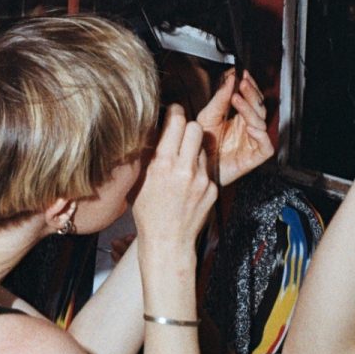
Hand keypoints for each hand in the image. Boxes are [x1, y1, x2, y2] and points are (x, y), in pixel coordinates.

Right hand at [132, 105, 217, 255]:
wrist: (168, 243)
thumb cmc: (149, 215)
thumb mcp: (141, 182)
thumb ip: (151, 156)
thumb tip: (155, 132)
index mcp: (164, 165)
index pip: (176, 122)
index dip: (175, 112)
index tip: (173, 111)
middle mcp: (185, 169)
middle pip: (195, 127)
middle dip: (187, 127)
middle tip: (180, 134)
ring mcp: (202, 179)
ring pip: (202, 148)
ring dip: (193, 150)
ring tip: (182, 165)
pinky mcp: (213, 189)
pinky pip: (207, 169)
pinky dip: (199, 171)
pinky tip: (189, 184)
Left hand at [197, 69, 273, 185]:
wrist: (196, 170)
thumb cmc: (202, 146)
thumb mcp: (208, 117)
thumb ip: (219, 98)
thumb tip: (229, 79)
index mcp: (239, 117)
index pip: (251, 98)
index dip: (250, 86)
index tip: (242, 74)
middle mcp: (248, 128)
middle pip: (259, 107)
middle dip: (251, 94)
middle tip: (242, 84)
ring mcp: (252, 142)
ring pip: (261, 122)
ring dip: (251, 110)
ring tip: (237, 100)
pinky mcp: (254, 157)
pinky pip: (266, 146)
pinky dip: (261, 136)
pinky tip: (250, 127)